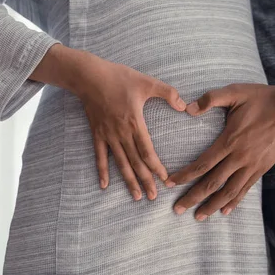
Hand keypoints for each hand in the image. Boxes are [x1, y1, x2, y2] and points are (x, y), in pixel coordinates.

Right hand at [32, 44, 186, 200]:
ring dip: (128, 181)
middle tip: (153, 197)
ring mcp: (108, 136)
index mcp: (135, 123)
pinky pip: (100, 156)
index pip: (147, 151)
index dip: (156, 167)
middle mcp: (121, 134)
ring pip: (120, 163)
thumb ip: (168, 93)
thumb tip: (185, 106)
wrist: (89, 76)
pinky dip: (102, 171)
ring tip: (136, 196)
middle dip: (145, 180)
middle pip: (135, 162)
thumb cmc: (118, 78)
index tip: (165, 179)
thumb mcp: (147, 82)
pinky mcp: (97, 134)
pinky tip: (104, 185)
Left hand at [164, 83, 274, 219]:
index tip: (170, 183)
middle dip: (193, 197)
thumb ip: (210, 98)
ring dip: (212, 205)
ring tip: (198, 216)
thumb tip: (187, 108)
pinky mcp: (262, 168)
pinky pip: (245, 189)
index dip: (185, 175)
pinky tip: (225, 211)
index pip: (202, 163)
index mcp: (230, 140)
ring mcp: (253, 165)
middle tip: (177, 209)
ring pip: (229, 191)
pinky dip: (234, 201)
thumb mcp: (235, 91)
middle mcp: (240, 157)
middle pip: (212, 183)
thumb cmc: (262, 98)